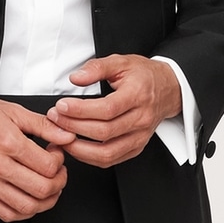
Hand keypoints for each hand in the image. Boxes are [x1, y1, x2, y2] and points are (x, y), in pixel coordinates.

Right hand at [0, 91, 76, 221]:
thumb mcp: (11, 111)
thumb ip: (42, 125)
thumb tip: (66, 136)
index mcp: (7, 142)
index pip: (48, 165)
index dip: (60, 162)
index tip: (56, 154)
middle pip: (42, 189)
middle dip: (59, 182)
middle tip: (57, 173)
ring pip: (27, 207)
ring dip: (46, 201)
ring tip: (47, 188)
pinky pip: (6, 214)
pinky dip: (24, 212)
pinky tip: (29, 200)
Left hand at [46, 56, 180, 167]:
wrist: (167, 89)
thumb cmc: (143, 76)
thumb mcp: (121, 62)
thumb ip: (97, 68)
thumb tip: (76, 78)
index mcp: (138, 95)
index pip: (107, 109)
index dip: (81, 110)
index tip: (61, 106)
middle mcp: (141, 119)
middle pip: (104, 131)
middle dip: (74, 127)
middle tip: (56, 119)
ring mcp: (140, 136)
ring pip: (107, 152)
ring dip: (79, 149)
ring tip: (61, 138)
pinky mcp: (136, 148)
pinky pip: (111, 160)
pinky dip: (90, 158)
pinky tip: (75, 148)